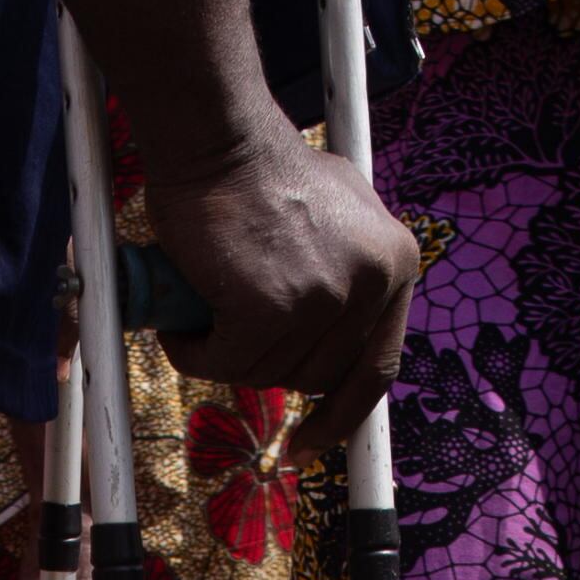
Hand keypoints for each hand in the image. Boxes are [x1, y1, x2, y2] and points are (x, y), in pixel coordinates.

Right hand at [129, 119, 415, 457]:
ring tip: (201, 309)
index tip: (310, 441)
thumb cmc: (260, 171)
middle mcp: (372, 284)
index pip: (376, 367)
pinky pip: (224, 363)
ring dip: (224, 352)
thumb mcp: (338, 214)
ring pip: (265, 373)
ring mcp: (324, 300)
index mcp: (396, 265)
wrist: (217, 138)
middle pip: (314, 376)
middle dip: (265, 362)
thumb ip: (350, 271)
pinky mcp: (272, 309)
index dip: (341, 413)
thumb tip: (337, 333)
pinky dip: (194, 349)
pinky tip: (183, 319)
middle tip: (228, 329)